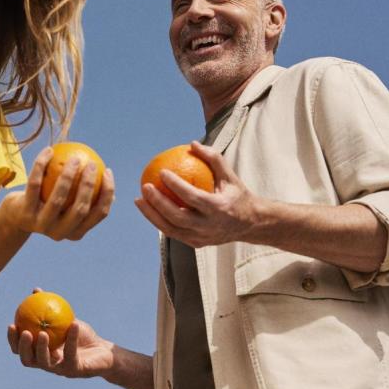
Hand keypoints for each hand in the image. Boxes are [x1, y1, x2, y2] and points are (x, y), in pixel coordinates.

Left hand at [1, 146, 114, 241]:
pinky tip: (49, 150)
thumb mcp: (68, 205)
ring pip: (58, 198)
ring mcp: (41, 225)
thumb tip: (107, 176)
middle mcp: (60, 233)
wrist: (16, 217)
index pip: (99, 214)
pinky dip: (41, 165)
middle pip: (80, 208)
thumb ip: (85, 194)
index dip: (107, 193)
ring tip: (74, 157)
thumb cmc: (49, 205)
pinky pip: (34, 184)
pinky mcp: (25, 213)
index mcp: (76, 232)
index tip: (107, 171)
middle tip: (91, 163)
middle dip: (88, 185)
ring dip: (68, 175)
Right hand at [8, 315, 115, 378]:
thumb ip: (50, 308)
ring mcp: (61, 370)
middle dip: (23, 348)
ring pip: (45, 363)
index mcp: (41, 353)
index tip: (11, 324)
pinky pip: (71, 353)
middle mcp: (48, 364)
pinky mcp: (75, 370)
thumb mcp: (66, 318)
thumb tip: (36, 290)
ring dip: (42, 348)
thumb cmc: (82, 335)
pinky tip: (73, 324)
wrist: (104, 352)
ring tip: (42, 333)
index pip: (21, 350)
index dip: (13, 340)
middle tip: (25, 332)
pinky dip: (72, 338)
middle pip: (28, 360)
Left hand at [134, 141, 258, 246]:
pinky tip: (147, 208)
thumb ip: (213, 158)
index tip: (162, 172)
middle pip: (176, 216)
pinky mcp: (195, 244)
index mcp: (218, 208)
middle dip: (157, 203)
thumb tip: (192, 143)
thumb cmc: (237, 195)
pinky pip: (172, 232)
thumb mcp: (230, 176)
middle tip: (145, 187)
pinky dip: (158, 221)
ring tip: (138, 200)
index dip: (175, 185)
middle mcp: (208, 226)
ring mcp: (201, 238)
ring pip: (170, 229)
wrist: (250, 225)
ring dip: (151, 215)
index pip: (192, 197)